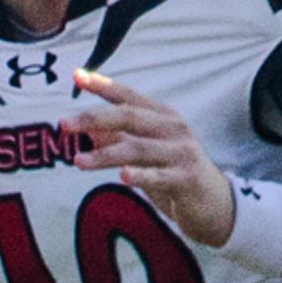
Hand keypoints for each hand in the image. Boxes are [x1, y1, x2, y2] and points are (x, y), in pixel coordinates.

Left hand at [68, 69, 230, 247]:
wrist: (217, 206)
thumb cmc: (176, 176)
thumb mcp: (146, 154)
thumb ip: (121, 139)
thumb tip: (87, 127)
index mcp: (163, 117)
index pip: (128, 96)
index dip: (103, 85)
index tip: (77, 76)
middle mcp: (174, 128)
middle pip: (130, 117)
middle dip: (94, 117)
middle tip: (64, 124)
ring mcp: (182, 153)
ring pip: (138, 148)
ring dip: (105, 155)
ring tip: (78, 162)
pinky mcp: (188, 178)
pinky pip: (160, 176)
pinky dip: (141, 175)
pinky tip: (123, 176)